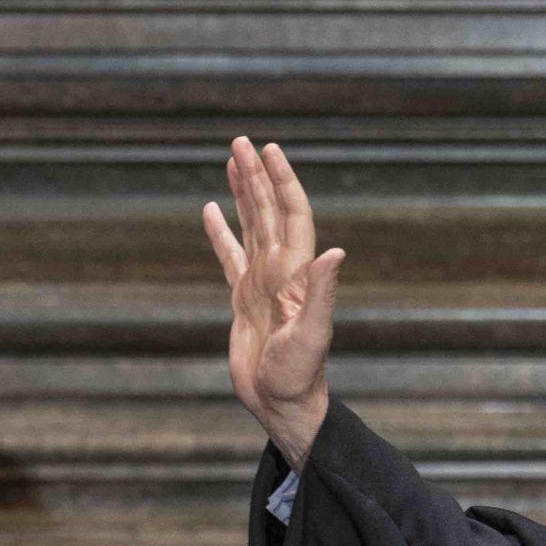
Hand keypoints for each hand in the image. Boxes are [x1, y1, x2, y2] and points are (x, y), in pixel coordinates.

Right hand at [201, 137, 343, 468]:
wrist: (282, 404)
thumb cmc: (298, 375)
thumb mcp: (311, 336)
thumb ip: (321, 293)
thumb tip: (335, 252)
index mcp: (296, 273)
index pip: (290, 214)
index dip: (282, 181)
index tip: (269, 150)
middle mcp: (281, 270)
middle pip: (267, 211)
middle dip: (256, 176)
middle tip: (241, 142)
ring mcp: (262, 282)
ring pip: (250, 225)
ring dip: (242, 193)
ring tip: (232, 161)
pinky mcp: (243, 298)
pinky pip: (229, 255)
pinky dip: (220, 231)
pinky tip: (210, 210)